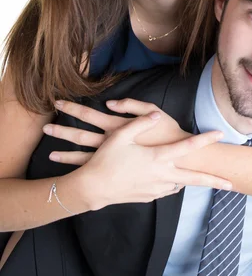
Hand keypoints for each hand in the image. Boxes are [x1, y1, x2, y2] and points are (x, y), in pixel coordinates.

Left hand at [44, 99, 189, 164]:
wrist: (182, 160)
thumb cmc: (169, 134)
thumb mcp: (155, 113)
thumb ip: (132, 107)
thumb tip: (109, 103)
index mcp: (119, 127)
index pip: (90, 115)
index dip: (73, 108)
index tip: (58, 103)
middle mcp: (113, 144)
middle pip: (81, 136)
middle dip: (62, 131)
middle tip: (45, 127)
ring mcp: (115, 160)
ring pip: (84, 157)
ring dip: (67, 155)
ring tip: (50, 154)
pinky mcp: (120, 171)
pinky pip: (97, 171)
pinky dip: (83, 170)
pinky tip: (74, 172)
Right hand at [76, 113, 231, 209]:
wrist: (93, 188)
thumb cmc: (105, 160)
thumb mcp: (120, 136)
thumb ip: (140, 123)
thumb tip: (157, 117)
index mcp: (157, 157)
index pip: (187, 147)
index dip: (205, 140)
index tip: (219, 135)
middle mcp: (161, 175)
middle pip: (195, 179)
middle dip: (214, 181)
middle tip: (232, 184)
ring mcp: (156, 189)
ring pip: (180, 185)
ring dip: (190, 180)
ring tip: (200, 178)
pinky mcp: (149, 197)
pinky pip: (166, 190)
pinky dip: (171, 184)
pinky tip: (170, 180)